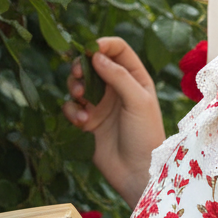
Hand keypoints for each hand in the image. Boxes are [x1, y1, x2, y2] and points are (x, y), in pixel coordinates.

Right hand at [63, 36, 165, 206]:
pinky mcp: (88, 121)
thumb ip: (118, 76)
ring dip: (74, 88)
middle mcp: (117, 87)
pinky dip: (72, 111)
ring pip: (78, 84)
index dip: (102, 45)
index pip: (117, 50)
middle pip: (92, 63)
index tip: (88, 49)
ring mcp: (101, 104)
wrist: (137, 172)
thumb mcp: (137, 101)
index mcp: (135, 77)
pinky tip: (82, 122)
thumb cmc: (145, 134)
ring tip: (80, 99)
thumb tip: (95, 56)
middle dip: (82, 66)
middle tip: (78, 74)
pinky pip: (72, 107)